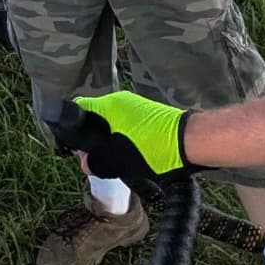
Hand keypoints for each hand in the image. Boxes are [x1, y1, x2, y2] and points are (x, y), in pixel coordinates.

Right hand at [48, 91, 202, 187]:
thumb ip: (95, 162)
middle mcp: (120, 101)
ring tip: (119, 162)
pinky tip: (133, 157)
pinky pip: (128, 127)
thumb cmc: (153, 149)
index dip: (73, 130)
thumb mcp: (117, 161)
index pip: (78, 108)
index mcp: (109, 105)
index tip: (80, 151)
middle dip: (94, 141)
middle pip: (95, 119)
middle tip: (100, 162)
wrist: (191, 143)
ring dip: (111, 143)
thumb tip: (87, 162)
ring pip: (112, 125)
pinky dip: (125, 140)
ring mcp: (137, 107)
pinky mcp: (150, 115)